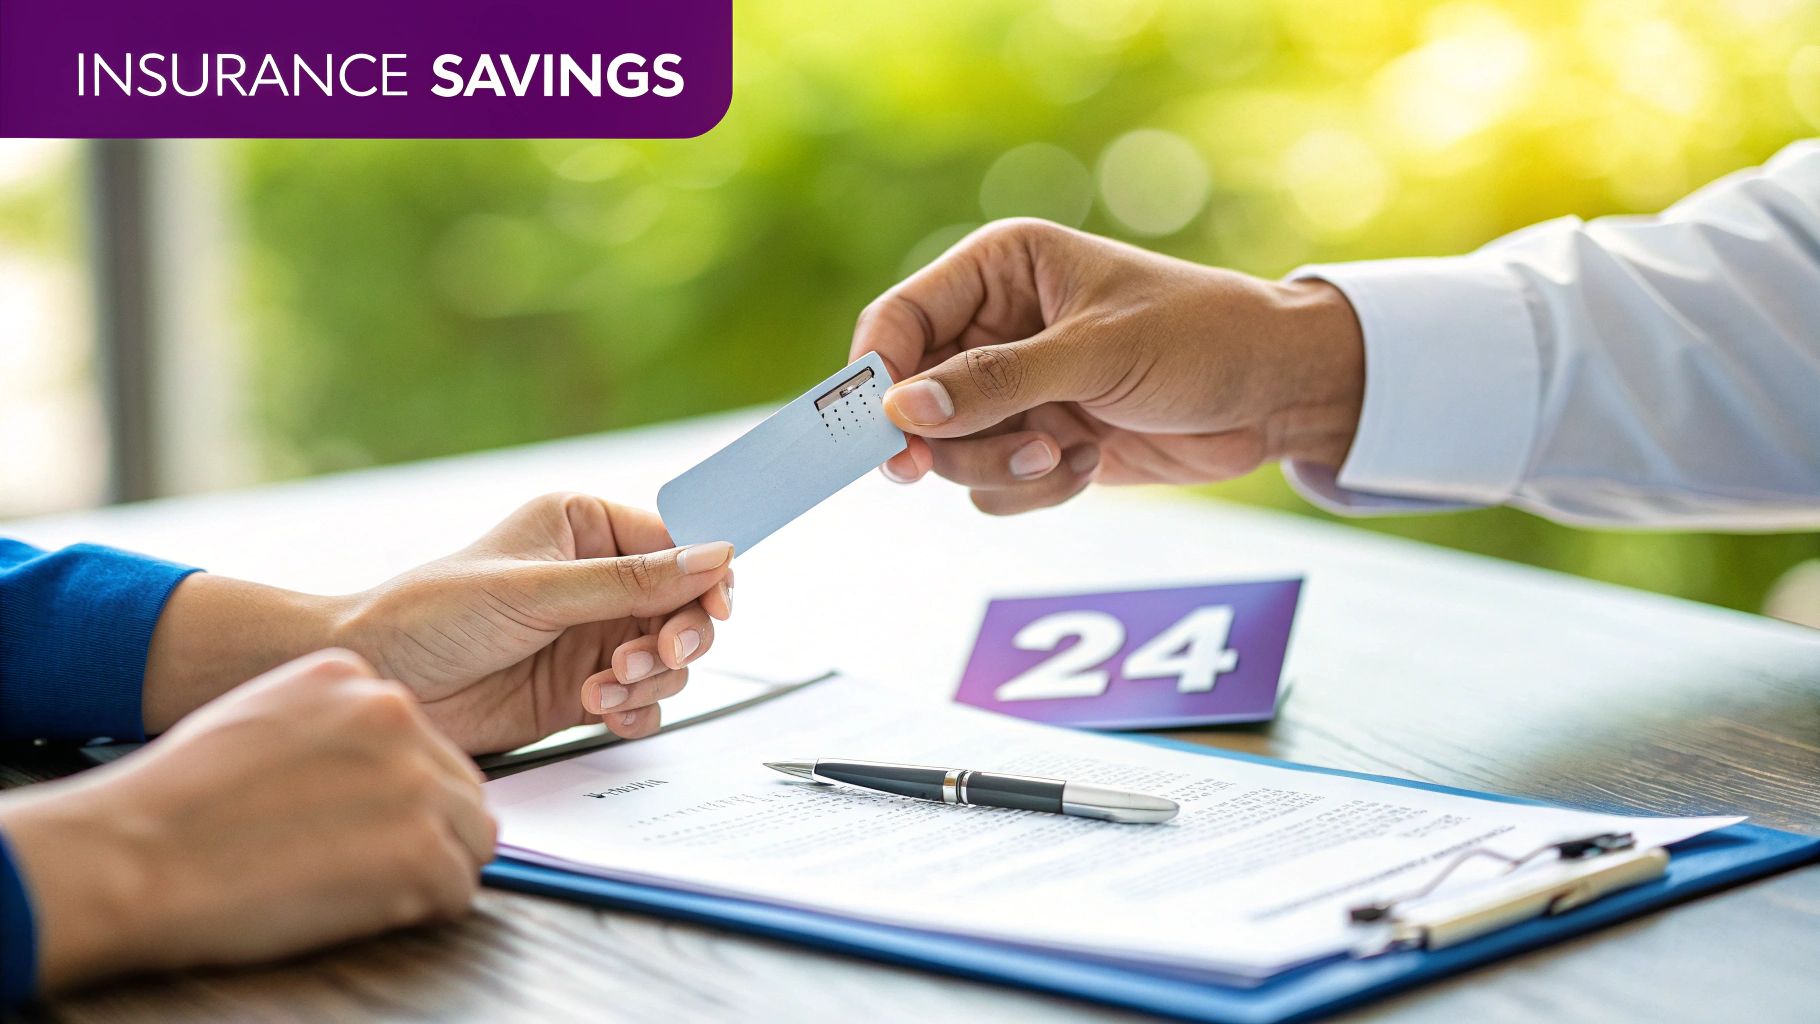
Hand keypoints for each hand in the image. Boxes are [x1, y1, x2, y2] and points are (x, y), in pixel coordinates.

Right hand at [0, 650, 493, 992]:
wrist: (132, 856)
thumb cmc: (175, 804)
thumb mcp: (260, 720)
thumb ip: (328, 731)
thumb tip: (369, 773)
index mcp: (353, 678)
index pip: (421, 739)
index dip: (396, 791)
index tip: (354, 819)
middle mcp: (395, 715)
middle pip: (455, 785)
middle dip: (424, 828)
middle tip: (362, 863)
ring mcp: (415, 782)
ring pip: (469, 836)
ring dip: (429, 869)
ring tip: (358, 886)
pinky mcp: (422, 851)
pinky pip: (457, 890)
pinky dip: (422, 911)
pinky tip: (362, 909)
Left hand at [140, 494, 734, 752]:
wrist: (378, 682)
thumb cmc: (429, 614)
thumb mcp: (537, 591)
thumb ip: (631, 582)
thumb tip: (714, 557)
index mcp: (586, 528)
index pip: (677, 544)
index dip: (707, 576)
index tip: (715, 608)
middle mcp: (597, 580)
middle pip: (685, 607)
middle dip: (679, 637)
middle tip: (655, 657)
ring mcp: (592, 637)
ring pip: (670, 660)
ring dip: (651, 678)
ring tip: (604, 687)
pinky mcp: (583, 690)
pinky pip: (642, 702)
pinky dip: (633, 710)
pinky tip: (598, 710)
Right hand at [849, 218, 1365, 513]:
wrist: (1278, 392)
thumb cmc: (1200, 337)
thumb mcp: (1096, 353)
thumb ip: (995, 383)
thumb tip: (903, 411)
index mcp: (999, 269)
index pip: (900, 319)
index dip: (881, 377)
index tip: (886, 434)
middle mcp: (995, 326)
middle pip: (914, 398)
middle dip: (953, 441)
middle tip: (1005, 456)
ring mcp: (1014, 389)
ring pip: (950, 452)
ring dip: (1001, 468)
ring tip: (1064, 458)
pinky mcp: (1038, 440)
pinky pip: (993, 485)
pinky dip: (1034, 489)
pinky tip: (1092, 463)